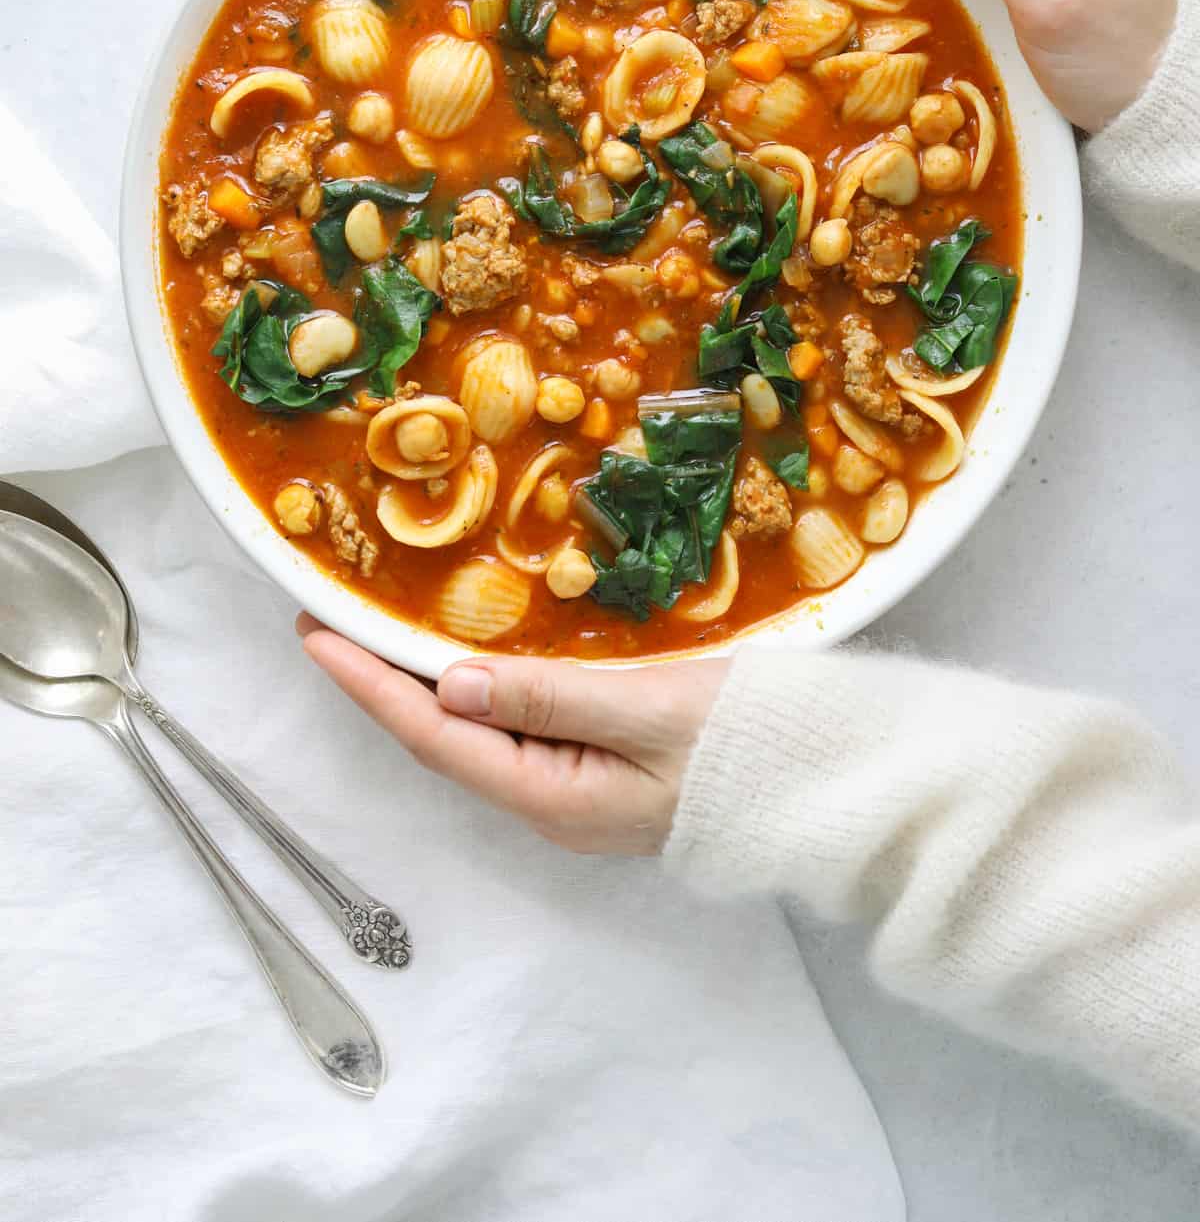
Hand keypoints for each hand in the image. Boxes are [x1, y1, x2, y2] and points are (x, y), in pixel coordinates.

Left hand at [300, 616, 727, 853]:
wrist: (822, 782)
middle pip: (445, 739)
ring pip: (479, 733)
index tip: (316, 636)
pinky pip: (518, 727)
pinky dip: (479, 688)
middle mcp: (553, 802)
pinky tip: (469, 658)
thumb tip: (449, 685)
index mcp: (554, 796)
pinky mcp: (603, 770)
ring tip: (379, 633)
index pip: (436, 735)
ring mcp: (578, 791)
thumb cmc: (744, 742)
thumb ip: (548, 697)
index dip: (370, 685)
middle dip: (384, 683)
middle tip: (332, 622)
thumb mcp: (648, 710)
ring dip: (425, 684)